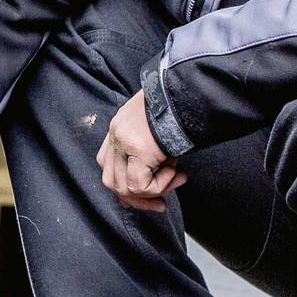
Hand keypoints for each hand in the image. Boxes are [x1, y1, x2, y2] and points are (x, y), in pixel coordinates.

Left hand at [98, 91, 185, 213]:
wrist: (190, 92)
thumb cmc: (182, 109)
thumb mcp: (160, 130)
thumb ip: (151, 153)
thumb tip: (156, 182)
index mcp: (119, 126)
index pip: (107, 163)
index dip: (122, 184)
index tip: (143, 196)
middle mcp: (116, 133)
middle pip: (111, 180)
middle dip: (136, 199)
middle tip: (160, 204)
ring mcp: (123, 141)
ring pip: (125, 187)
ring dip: (153, 191)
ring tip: (176, 179)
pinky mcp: (136, 149)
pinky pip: (139, 185)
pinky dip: (158, 187)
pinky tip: (176, 173)